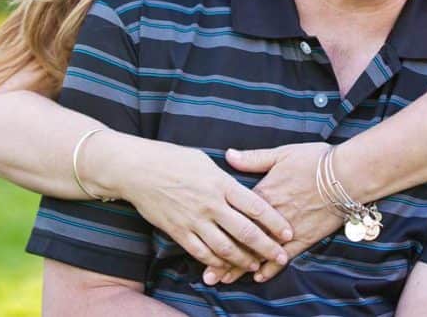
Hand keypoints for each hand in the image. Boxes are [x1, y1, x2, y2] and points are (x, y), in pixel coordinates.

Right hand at [123, 140, 292, 272]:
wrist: (138, 170)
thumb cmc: (172, 159)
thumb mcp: (205, 160)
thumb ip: (227, 175)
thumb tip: (243, 184)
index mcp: (221, 183)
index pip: (256, 206)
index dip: (275, 222)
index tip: (288, 232)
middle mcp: (211, 204)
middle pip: (245, 231)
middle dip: (266, 247)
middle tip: (281, 257)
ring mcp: (194, 220)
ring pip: (225, 248)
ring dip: (243, 260)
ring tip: (256, 266)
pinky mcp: (178, 232)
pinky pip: (201, 253)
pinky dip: (216, 263)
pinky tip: (226, 267)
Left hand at [202, 142, 342, 285]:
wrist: (346, 174)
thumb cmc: (314, 160)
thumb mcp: (281, 154)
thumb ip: (253, 159)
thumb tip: (229, 155)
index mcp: (263, 194)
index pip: (233, 216)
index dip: (217, 230)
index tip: (199, 238)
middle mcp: (271, 216)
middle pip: (242, 240)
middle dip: (223, 258)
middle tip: (207, 274)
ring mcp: (287, 229)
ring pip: (260, 252)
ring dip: (242, 268)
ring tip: (224, 280)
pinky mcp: (304, 238)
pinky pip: (285, 257)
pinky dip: (272, 268)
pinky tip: (259, 278)